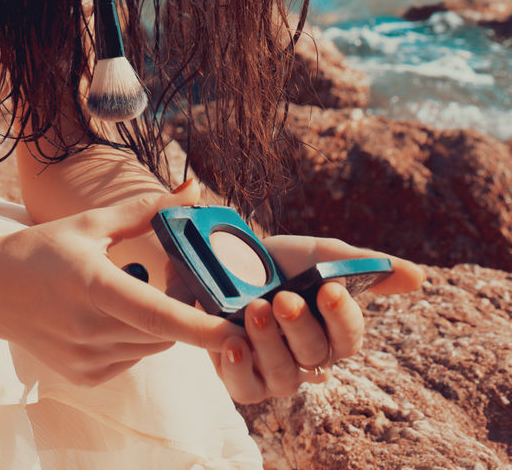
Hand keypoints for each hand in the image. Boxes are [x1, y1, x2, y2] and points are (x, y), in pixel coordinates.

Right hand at [0, 192, 239, 387]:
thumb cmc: (41, 249)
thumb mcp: (91, 223)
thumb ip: (147, 209)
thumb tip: (193, 190)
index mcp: (93, 286)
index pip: (158, 315)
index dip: (201, 326)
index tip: (237, 328)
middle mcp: (91, 330)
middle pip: (164, 329)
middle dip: (182, 306)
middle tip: (179, 275)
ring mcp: (87, 360)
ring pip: (151, 346)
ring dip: (159, 322)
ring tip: (137, 286)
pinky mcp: (85, 376)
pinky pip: (132, 358)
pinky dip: (136, 337)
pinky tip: (112, 312)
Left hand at [208, 232, 425, 403]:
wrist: (225, 260)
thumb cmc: (283, 262)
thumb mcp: (321, 254)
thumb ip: (365, 266)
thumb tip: (419, 277)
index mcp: (333, 332)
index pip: (349, 337)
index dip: (342, 316)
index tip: (330, 288)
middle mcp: (308, 359)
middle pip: (315, 356)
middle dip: (299, 326)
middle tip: (283, 297)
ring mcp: (275, 373)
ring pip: (283, 377)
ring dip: (269, 343)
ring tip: (255, 308)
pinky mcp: (242, 380)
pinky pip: (246, 390)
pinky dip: (239, 369)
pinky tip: (232, 341)